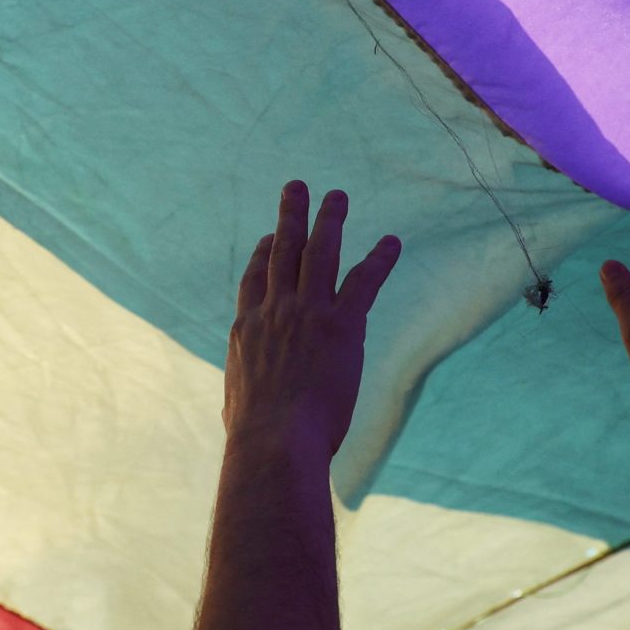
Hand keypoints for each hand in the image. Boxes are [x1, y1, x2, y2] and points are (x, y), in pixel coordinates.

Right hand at [224, 183, 400, 461]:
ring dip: (329, 220)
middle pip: (281, 251)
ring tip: (337, 195)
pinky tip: (392, 242)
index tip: (266, 236)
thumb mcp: (238, 407)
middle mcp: (274, 311)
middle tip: (296, 187)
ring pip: (318, 253)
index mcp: (245, 330)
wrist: (274, 442)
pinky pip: (364, 282)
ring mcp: (306, 313)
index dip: (261, 253)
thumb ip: (243, 395)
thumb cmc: (255, 440)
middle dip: (289, 216)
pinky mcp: (341, 324)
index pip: (253, 280)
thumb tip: (242, 413)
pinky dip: (379, 259)